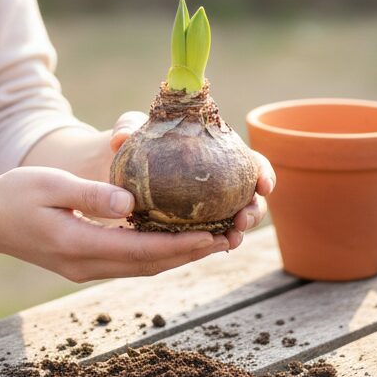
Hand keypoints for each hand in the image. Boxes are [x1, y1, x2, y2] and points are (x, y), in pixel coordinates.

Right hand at [0, 166, 229, 280]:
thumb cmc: (14, 195)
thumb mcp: (49, 185)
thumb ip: (89, 194)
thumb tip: (130, 203)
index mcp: (78, 246)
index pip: (140, 250)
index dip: (180, 245)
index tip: (213, 236)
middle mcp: (85, 264)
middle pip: (149, 264)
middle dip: (191, 254)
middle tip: (229, 240)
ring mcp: (84, 268)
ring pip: (142, 267)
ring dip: (179, 257)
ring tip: (215, 241)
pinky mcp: (84, 262)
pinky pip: (130, 262)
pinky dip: (158, 253)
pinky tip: (177, 240)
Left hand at [109, 111, 275, 250]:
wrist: (113, 167)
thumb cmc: (132, 140)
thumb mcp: (129, 128)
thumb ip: (127, 128)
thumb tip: (120, 138)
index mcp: (218, 151)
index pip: (251, 162)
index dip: (263, 173)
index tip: (263, 185)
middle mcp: (219, 181)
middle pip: (250, 197)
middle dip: (254, 211)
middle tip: (241, 220)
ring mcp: (208, 206)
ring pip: (234, 221)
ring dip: (238, 232)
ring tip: (229, 239)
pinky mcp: (191, 225)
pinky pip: (208, 235)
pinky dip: (214, 243)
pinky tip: (210, 248)